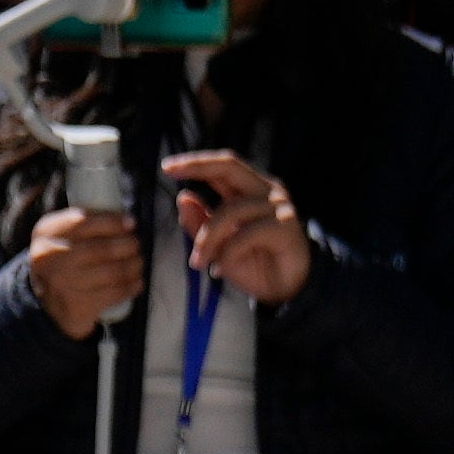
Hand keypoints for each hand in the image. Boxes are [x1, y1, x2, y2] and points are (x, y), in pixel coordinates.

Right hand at [25, 205, 137, 335]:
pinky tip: (136, 283)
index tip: (131, 223)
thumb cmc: (62, 262)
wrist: (46, 306)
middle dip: (129, 245)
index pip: (83, 221)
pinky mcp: (76, 306)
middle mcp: (50, 258)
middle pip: (102, 248)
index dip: (112, 221)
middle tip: (136, 245)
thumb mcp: (60, 237)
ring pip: (112, 271)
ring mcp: (62, 283)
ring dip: (134, 265)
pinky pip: (114, 293)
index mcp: (45, 233)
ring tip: (138, 263)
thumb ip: (84, 224)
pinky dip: (131, 286)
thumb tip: (126, 221)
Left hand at [169, 149, 314, 304]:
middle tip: (168, 172)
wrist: (285, 291)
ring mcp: (278, 206)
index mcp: (250, 190)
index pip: (223, 166)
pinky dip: (228, 253)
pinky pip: (246, 234)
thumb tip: (183, 197)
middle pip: (230, 166)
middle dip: (197, 166)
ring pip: (230, 210)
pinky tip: (221, 269)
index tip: (167, 166)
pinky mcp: (286, 226)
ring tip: (198, 262)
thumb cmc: (253, 264)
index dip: (196, 162)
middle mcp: (266, 190)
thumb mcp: (218, 245)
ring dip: (207, 239)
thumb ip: (201, 223)